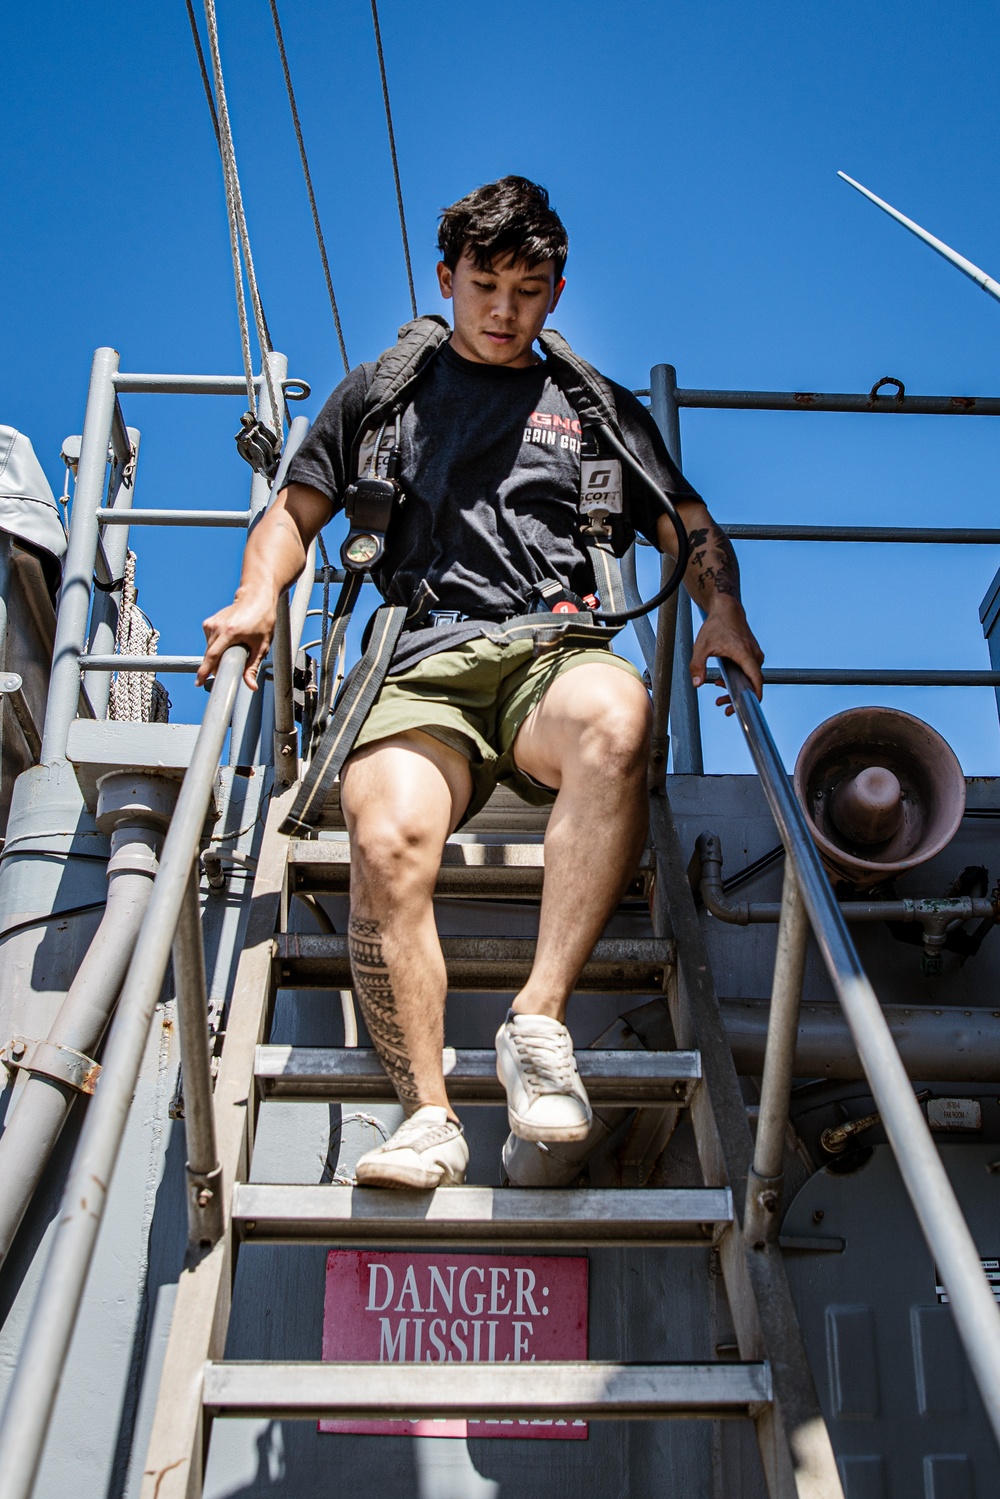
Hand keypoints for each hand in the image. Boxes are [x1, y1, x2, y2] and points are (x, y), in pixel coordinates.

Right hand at [196, 589, 276, 690]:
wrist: (256, 598)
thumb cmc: (262, 620)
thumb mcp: (262, 646)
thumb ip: (253, 667)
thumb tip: (251, 686)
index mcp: (230, 632)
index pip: (212, 655)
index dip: (205, 671)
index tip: (199, 682)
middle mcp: (217, 626)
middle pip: (210, 654)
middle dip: (216, 666)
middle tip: (229, 669)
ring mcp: (211, 623)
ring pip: (209, 649)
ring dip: (218, 656)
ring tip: (234, 648)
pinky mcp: (208, 623)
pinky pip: (209, 642)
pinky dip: (217, 646)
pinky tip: (229, 640)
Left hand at [689, 598, 763, 715]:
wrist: (727, 609)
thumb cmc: (715, 625)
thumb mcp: (701, 646)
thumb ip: (697, 666)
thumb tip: (696, 684)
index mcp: (743, 653)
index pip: (756, 678)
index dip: (755, 694)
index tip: (749, 706)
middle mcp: (753, 654)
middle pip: (752, 682)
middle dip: (739, 697)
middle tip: (724, 707)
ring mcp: (755, 654)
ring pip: (750, 678)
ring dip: (737, 688)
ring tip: (719, 695)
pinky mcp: (753, 654)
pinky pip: (749, 671)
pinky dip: (739, 678)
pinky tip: (723, 681)